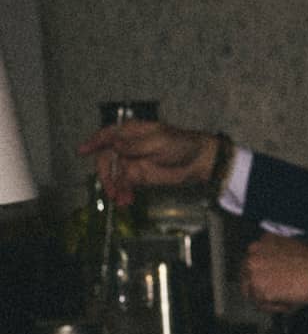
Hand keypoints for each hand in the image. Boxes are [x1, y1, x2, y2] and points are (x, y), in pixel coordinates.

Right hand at [76, 119, 216, 203]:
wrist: (198, 161)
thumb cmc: (180, 144)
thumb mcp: (158, 141)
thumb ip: (136, 146)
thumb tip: (116, 148)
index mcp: (130, 132)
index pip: (107, 135)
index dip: (93, 142)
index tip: (82, 151)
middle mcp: (128, 147)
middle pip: (107, 159)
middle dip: (106, 174)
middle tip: (111, 190)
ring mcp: (133, 162)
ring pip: (116, 175)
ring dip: (115, 188)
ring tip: (120, 201)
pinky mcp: (141, 177)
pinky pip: (126, 186)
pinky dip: (124, 193)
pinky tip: (126, 201)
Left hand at [242, 235, 307, 310]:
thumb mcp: (291, 249)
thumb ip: (278, 257)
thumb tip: (277, 273)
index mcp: (261, 243)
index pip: (250, 263)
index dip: (259, 275)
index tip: (266, 283)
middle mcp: (253, 256)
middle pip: (245, 278)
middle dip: (257, 290)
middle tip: (269, 299)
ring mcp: (255, 273)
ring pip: (253, 294)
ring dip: (268, 300)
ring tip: (285, 302)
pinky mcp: (261, 290)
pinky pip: (263, 305)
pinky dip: (275, 308)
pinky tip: (289, 304)